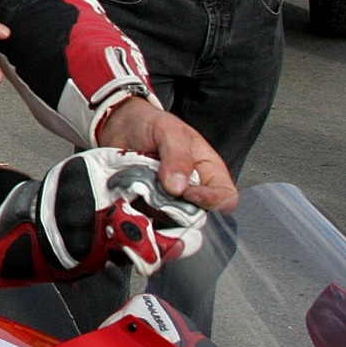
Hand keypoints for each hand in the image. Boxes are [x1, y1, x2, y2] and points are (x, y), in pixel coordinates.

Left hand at [98, 98, 237, 211]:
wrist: (120, 125)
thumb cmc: (152, 125)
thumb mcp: (168, 131)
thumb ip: (177, 156)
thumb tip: (179, 188)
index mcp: (208, 172)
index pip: (225, 197)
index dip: (211, 201)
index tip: (187, 193)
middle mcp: (192, 191)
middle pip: (197, 215)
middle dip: (177, 211)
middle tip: (157, 197)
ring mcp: (169, 202)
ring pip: (170, 222)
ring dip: (155, 213)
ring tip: (139, 197)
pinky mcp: (147, 207)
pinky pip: (146, 219)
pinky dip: (138, 214)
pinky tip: (128, 202)